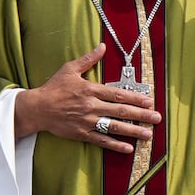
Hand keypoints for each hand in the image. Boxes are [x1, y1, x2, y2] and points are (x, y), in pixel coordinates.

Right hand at [12, 43, 159, 153]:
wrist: (38, 108)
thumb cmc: (54, 88)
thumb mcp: (69, 69)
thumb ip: (88, 59)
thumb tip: (102, 46)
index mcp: (90, 90)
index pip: (117, 94)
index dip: (135, 97)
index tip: (149, 100)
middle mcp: (91, 106)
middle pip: (121, 111)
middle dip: (141, 115)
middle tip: (157, 118)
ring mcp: (87, 121)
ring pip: (114, 127)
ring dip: (133, 131)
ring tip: (148, 134)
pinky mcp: (82, 134)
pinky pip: (102, 140)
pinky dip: (115, 145)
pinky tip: (128, 148)